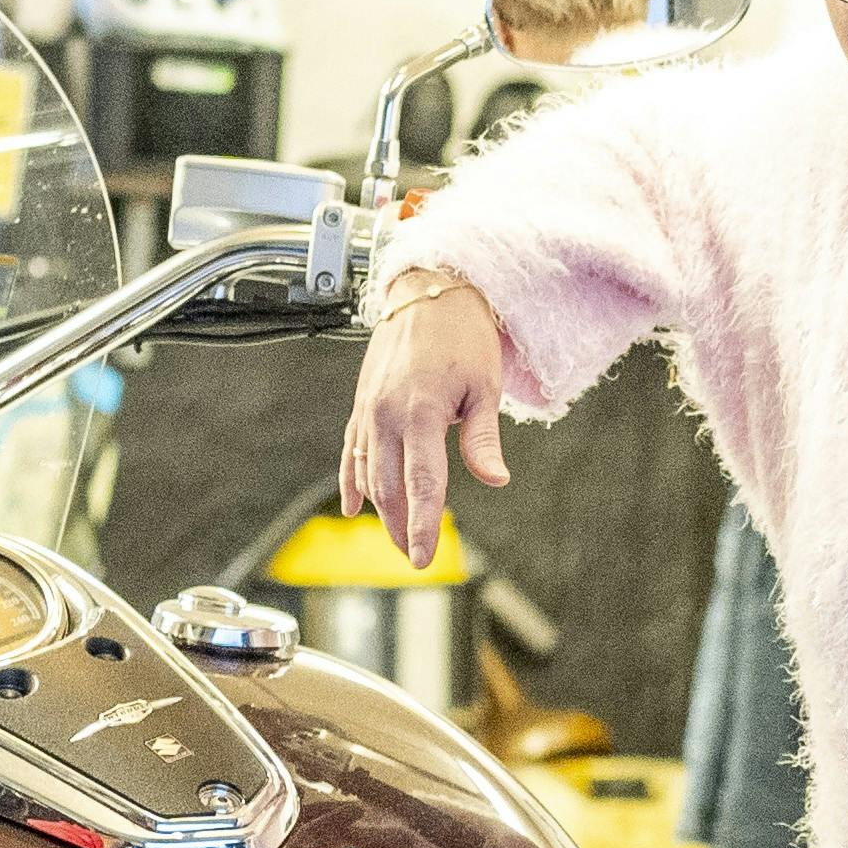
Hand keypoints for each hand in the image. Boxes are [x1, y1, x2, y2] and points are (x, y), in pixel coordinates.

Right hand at [339, 274, 510, 566]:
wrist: (428, 288)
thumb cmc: (463, 334)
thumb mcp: (484, 386)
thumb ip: (483, 438)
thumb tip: (495, 479)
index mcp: (420, 412)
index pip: (421, 484)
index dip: (423, 526)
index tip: (425, 560)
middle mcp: (386, 414)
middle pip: (388, 487)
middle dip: (401, 527)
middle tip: (416, 556)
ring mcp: (369, 409)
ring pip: (368, 474)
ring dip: (381, 510)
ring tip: (398, 536)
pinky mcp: (362, 402)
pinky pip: (351, 450)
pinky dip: (353, 481)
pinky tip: (355, 507)